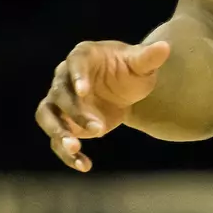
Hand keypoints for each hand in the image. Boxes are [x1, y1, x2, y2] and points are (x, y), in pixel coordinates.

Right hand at [34, 39, 169, 171]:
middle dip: (75, 112)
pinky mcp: (63, 123)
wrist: (124, 88)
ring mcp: (60, 102)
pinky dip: (67, 154)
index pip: (75, 63)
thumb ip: (149, 57)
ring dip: (57, 132)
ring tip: (74, 148)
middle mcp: (65, 77)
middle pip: (60, 94)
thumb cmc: (130, 70)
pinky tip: (85, 165)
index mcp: (83, 56)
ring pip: (47, 116)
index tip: (84, 91)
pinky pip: (57, 139)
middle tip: (98, 129)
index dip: (78, 77)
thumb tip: (165, 47)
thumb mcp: (142, 64)